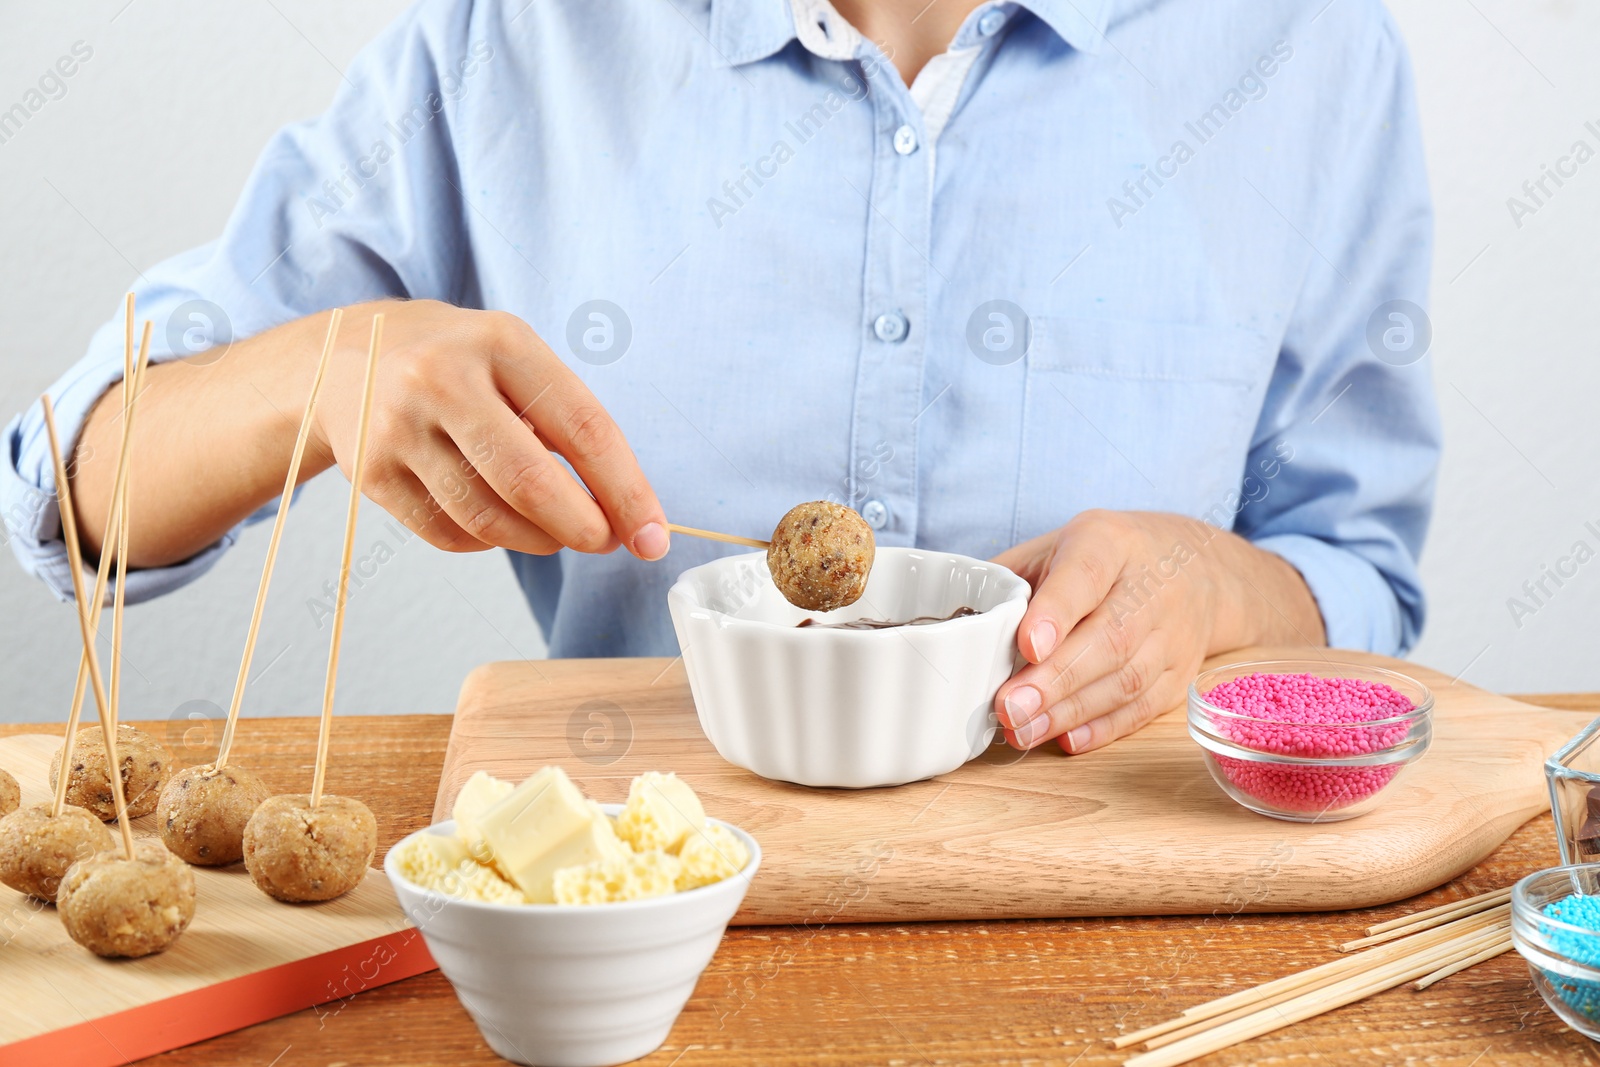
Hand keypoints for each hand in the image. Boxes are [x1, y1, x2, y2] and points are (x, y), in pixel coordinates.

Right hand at [312, 300, 667, 558]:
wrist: (344, 357)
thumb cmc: (458, 364)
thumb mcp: (512, 358)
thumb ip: (565, 423)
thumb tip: (626, 513)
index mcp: (501, 341)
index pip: (582, 428)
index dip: (626, 490)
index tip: (652, 534)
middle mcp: (443, 379)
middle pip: (531, 483)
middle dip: (584, 528)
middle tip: (605, 542)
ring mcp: (399, 427)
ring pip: (488, 518)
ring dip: (538, 540)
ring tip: (554, 532)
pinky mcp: (371, 473)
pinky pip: (449, 534)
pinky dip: (487, 541)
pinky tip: (496, 522)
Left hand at [991, 510, 1324, 754]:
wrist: (1194, 566)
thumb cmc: (1104, 558)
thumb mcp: (1058, 545)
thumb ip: (1012, 577)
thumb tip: (959, 621)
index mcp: (1110, 542)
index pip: (1086, 573)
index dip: (1058, 611)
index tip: (1028, 644)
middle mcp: (1151, 587)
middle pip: (1109, 637)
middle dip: (1055, 678)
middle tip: (1008, 707)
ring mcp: (1173, 634)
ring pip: (1126, 679)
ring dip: (1070, 711)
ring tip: (1021, 730)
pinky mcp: (1179, 673)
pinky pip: (1144, 707)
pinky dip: (1103, 728)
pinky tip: (1065, 739)